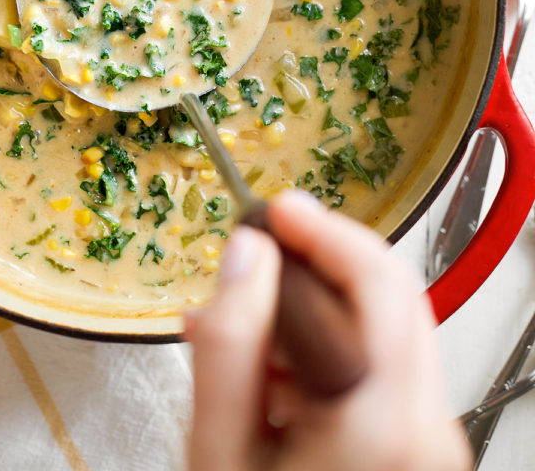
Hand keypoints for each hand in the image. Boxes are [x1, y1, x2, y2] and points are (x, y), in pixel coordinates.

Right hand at [186, 190, 470, 470]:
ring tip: (243, 345)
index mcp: (386, 421)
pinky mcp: (426, 455)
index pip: (378, 280)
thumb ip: (230, 342)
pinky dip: (330, 359)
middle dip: (316, 269)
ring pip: (386, 333)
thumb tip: (246, 254)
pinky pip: (385, 375)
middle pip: (390, 298)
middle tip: (252, 266)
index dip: (322, 230)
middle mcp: (431, 430)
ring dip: (316, 317)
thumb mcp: (221, 451)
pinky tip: (273, 384)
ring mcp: (436, 446)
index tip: (273, 212)